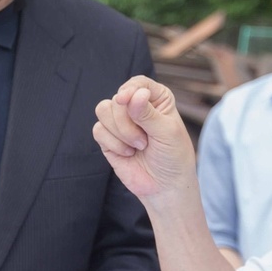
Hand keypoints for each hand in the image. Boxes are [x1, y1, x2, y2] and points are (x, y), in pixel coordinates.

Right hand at [93, 77, 196, 201]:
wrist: (165, 187)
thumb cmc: (173, 157)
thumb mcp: (167, 133)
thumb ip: (148, 113)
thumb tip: (132, 95)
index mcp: (156, 99)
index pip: (138, 83)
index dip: (130, 90)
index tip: (125, 100)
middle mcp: (137, 106)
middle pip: (117, 99)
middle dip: (128, 122)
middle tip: (145, 142)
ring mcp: (120, 122)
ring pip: (103, 110)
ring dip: (120, 132)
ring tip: (138, 147)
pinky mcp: (108, 138)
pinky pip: (98, 130)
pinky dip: (113, 143)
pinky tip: (128, 154)